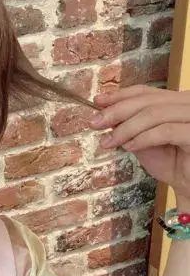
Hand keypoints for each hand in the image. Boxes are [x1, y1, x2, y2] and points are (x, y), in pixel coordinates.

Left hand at [90, 85, 189, 211]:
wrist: (187, 184)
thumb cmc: (170, 162)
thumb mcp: (141, 139)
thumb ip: (127, 124)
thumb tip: (103, 113)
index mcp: (176, 101)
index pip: (145, 91)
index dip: (119, 95)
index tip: (98, 102)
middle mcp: (188, 105)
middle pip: (148, 100)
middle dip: (117, 111)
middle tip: (95, 122)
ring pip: (155, 114)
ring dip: (126, 128)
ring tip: (109, 141)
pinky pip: (166, 131)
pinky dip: (143, 138)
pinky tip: (129, 147)